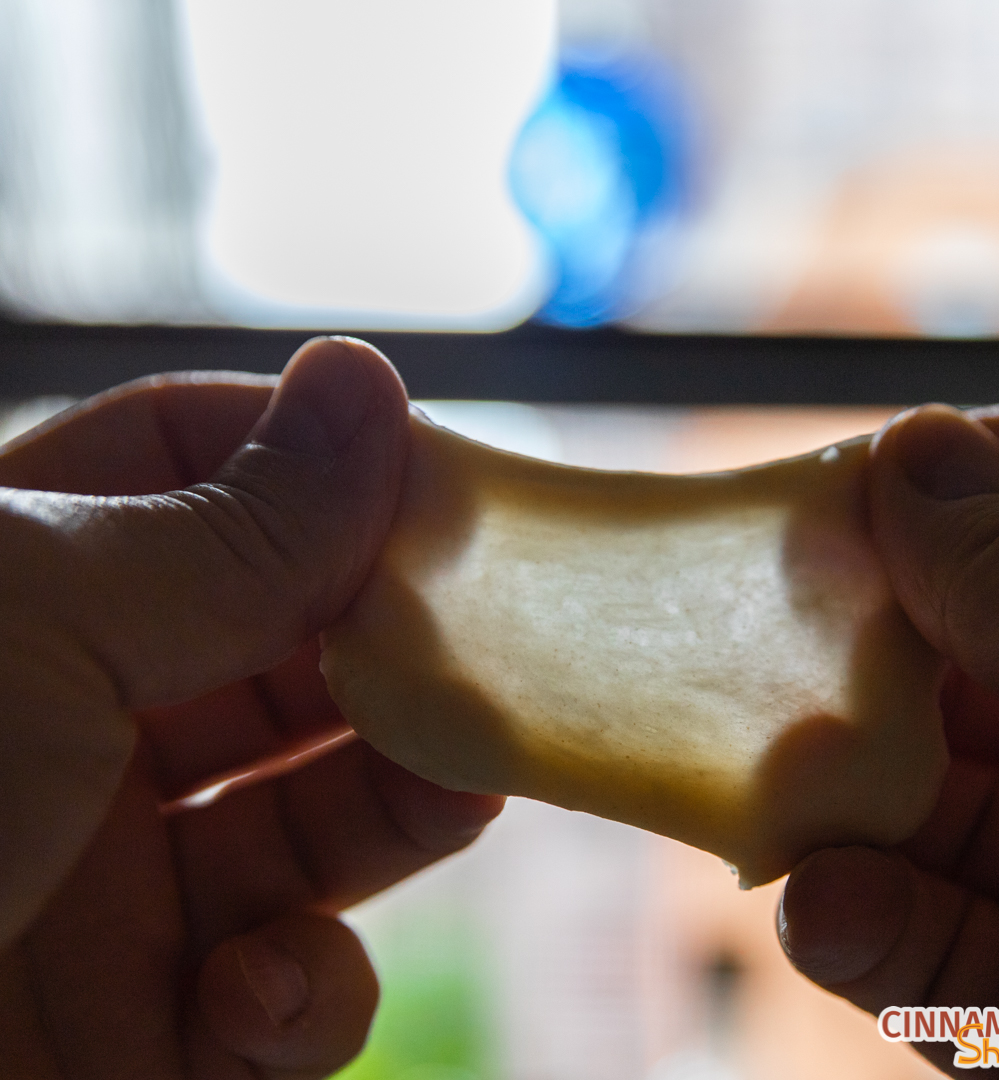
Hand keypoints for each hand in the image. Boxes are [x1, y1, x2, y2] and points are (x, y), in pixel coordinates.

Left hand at [0, 337, 503, 1077]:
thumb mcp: (42, 625)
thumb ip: (235, 527)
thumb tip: (365, 381)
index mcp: (23, 587)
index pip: (201, 469)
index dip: (326, 466)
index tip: (447, 490)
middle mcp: (72, 723)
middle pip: (289, 648)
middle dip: (393, 648)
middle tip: (492, 646)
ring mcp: (116, 881)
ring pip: (318, 816)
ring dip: (403, 804)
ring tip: (466, 785)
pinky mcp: (150, 1033)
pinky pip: (283, 996)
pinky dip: (304, 999)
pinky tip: (258, 996)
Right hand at [778, 396, 998, 1076]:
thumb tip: (909, 453)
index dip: (946, 498)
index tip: (843, 497)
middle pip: (971, 682)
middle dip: (860, 681)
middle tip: (759, 667)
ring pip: (943, 825)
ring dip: (844, 825)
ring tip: (765, 813)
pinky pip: (952, 961)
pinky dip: (876, 939)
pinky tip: (821, 909)